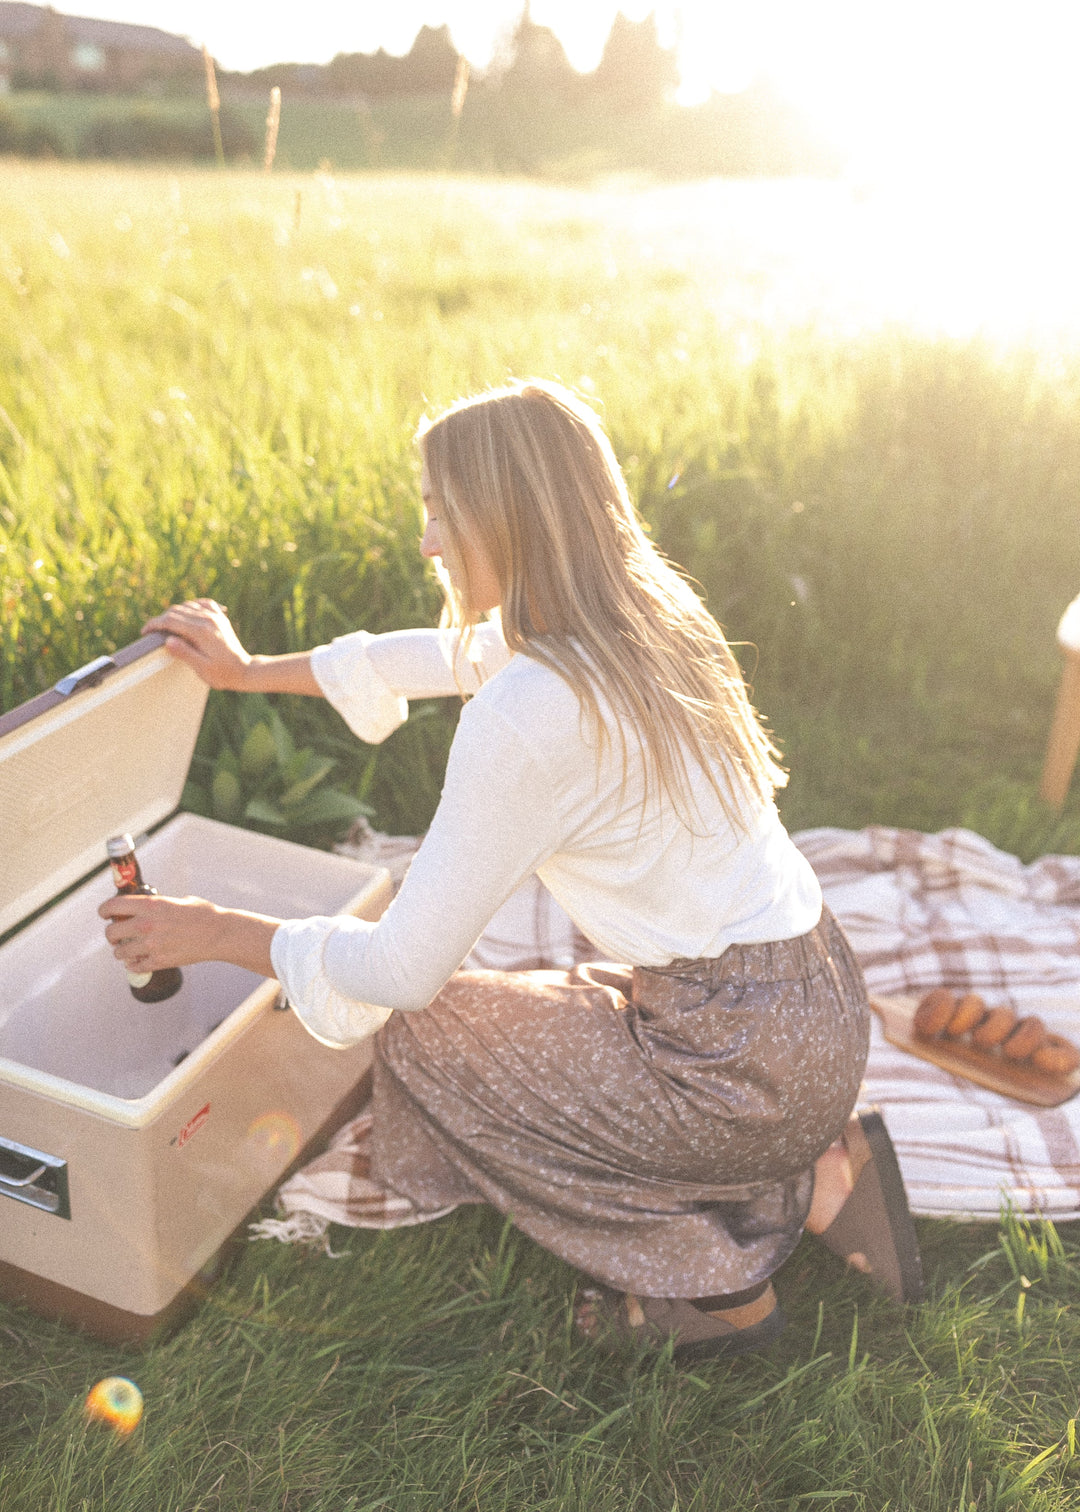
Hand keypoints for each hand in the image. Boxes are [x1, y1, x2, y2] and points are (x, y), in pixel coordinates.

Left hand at [99, 893, 281, 977]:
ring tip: (127, 951)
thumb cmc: (203, 914)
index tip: (105, 915)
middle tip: (116, 935)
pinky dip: (133, 966)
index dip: (104, 911)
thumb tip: (143, 907)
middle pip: (111, 933)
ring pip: (119, 952)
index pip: (112, 906)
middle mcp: (147, 924)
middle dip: (111, 935)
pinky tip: (138, 961)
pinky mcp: (159, 961)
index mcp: (150, 905)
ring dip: (121, 952)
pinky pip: (134, 967)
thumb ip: (157, 905)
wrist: (220, 934)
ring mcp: (152, 945)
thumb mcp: (177, 900)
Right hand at [142, 599, 251, 690]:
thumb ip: (185, 654)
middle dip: (161, 619)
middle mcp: (208, 619)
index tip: (145, 631)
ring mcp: (216, 616)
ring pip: (187, 605)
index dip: (155, 624)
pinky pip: (202, 603)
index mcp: (202, 632)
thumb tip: (167, 640)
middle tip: (152, 631)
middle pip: (176, 611)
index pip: (171, 620)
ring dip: (174, 613)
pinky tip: (186, 613)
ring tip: (165, 626)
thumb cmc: (223, 674)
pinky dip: (191, 605)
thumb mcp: (202, 668)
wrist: (245, 670)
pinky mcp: (220, 617)